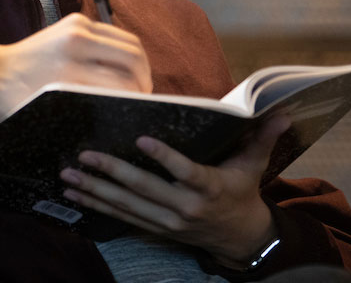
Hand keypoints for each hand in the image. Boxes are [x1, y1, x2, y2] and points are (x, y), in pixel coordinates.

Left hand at [0, 13, 150, 121]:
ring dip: (139, 64)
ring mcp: (76, 27)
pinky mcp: (75, 20)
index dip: (137, 99)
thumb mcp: (53, 114)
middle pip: (134, 59)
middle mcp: (75, 44)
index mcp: (69, 72)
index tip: (141, 110)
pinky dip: (124, 51)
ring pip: (130, 43)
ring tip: (136, 83)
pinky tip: (120, 68)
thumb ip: (88, 110)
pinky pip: (114, 34)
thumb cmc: (19, 101)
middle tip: (144, 97)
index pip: (124, 84)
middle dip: (145, 80)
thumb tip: (126, 110)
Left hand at [59, 115, 291, 265]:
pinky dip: (98, 206)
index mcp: (209, 187)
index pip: (185, 171)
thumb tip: (282, 111)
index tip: (141, 138)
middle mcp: (186, 207)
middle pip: (145, 189)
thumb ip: (261, 137)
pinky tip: (75, 194)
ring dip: (95, 191)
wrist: (240, 238)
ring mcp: (168, 221)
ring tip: (68, 175)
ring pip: (126, 206)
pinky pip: (123, 218)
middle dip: (112, 173)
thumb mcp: (253, 166)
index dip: (164, 157)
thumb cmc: (242, 192)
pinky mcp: (155, 229)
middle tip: (84, 156)